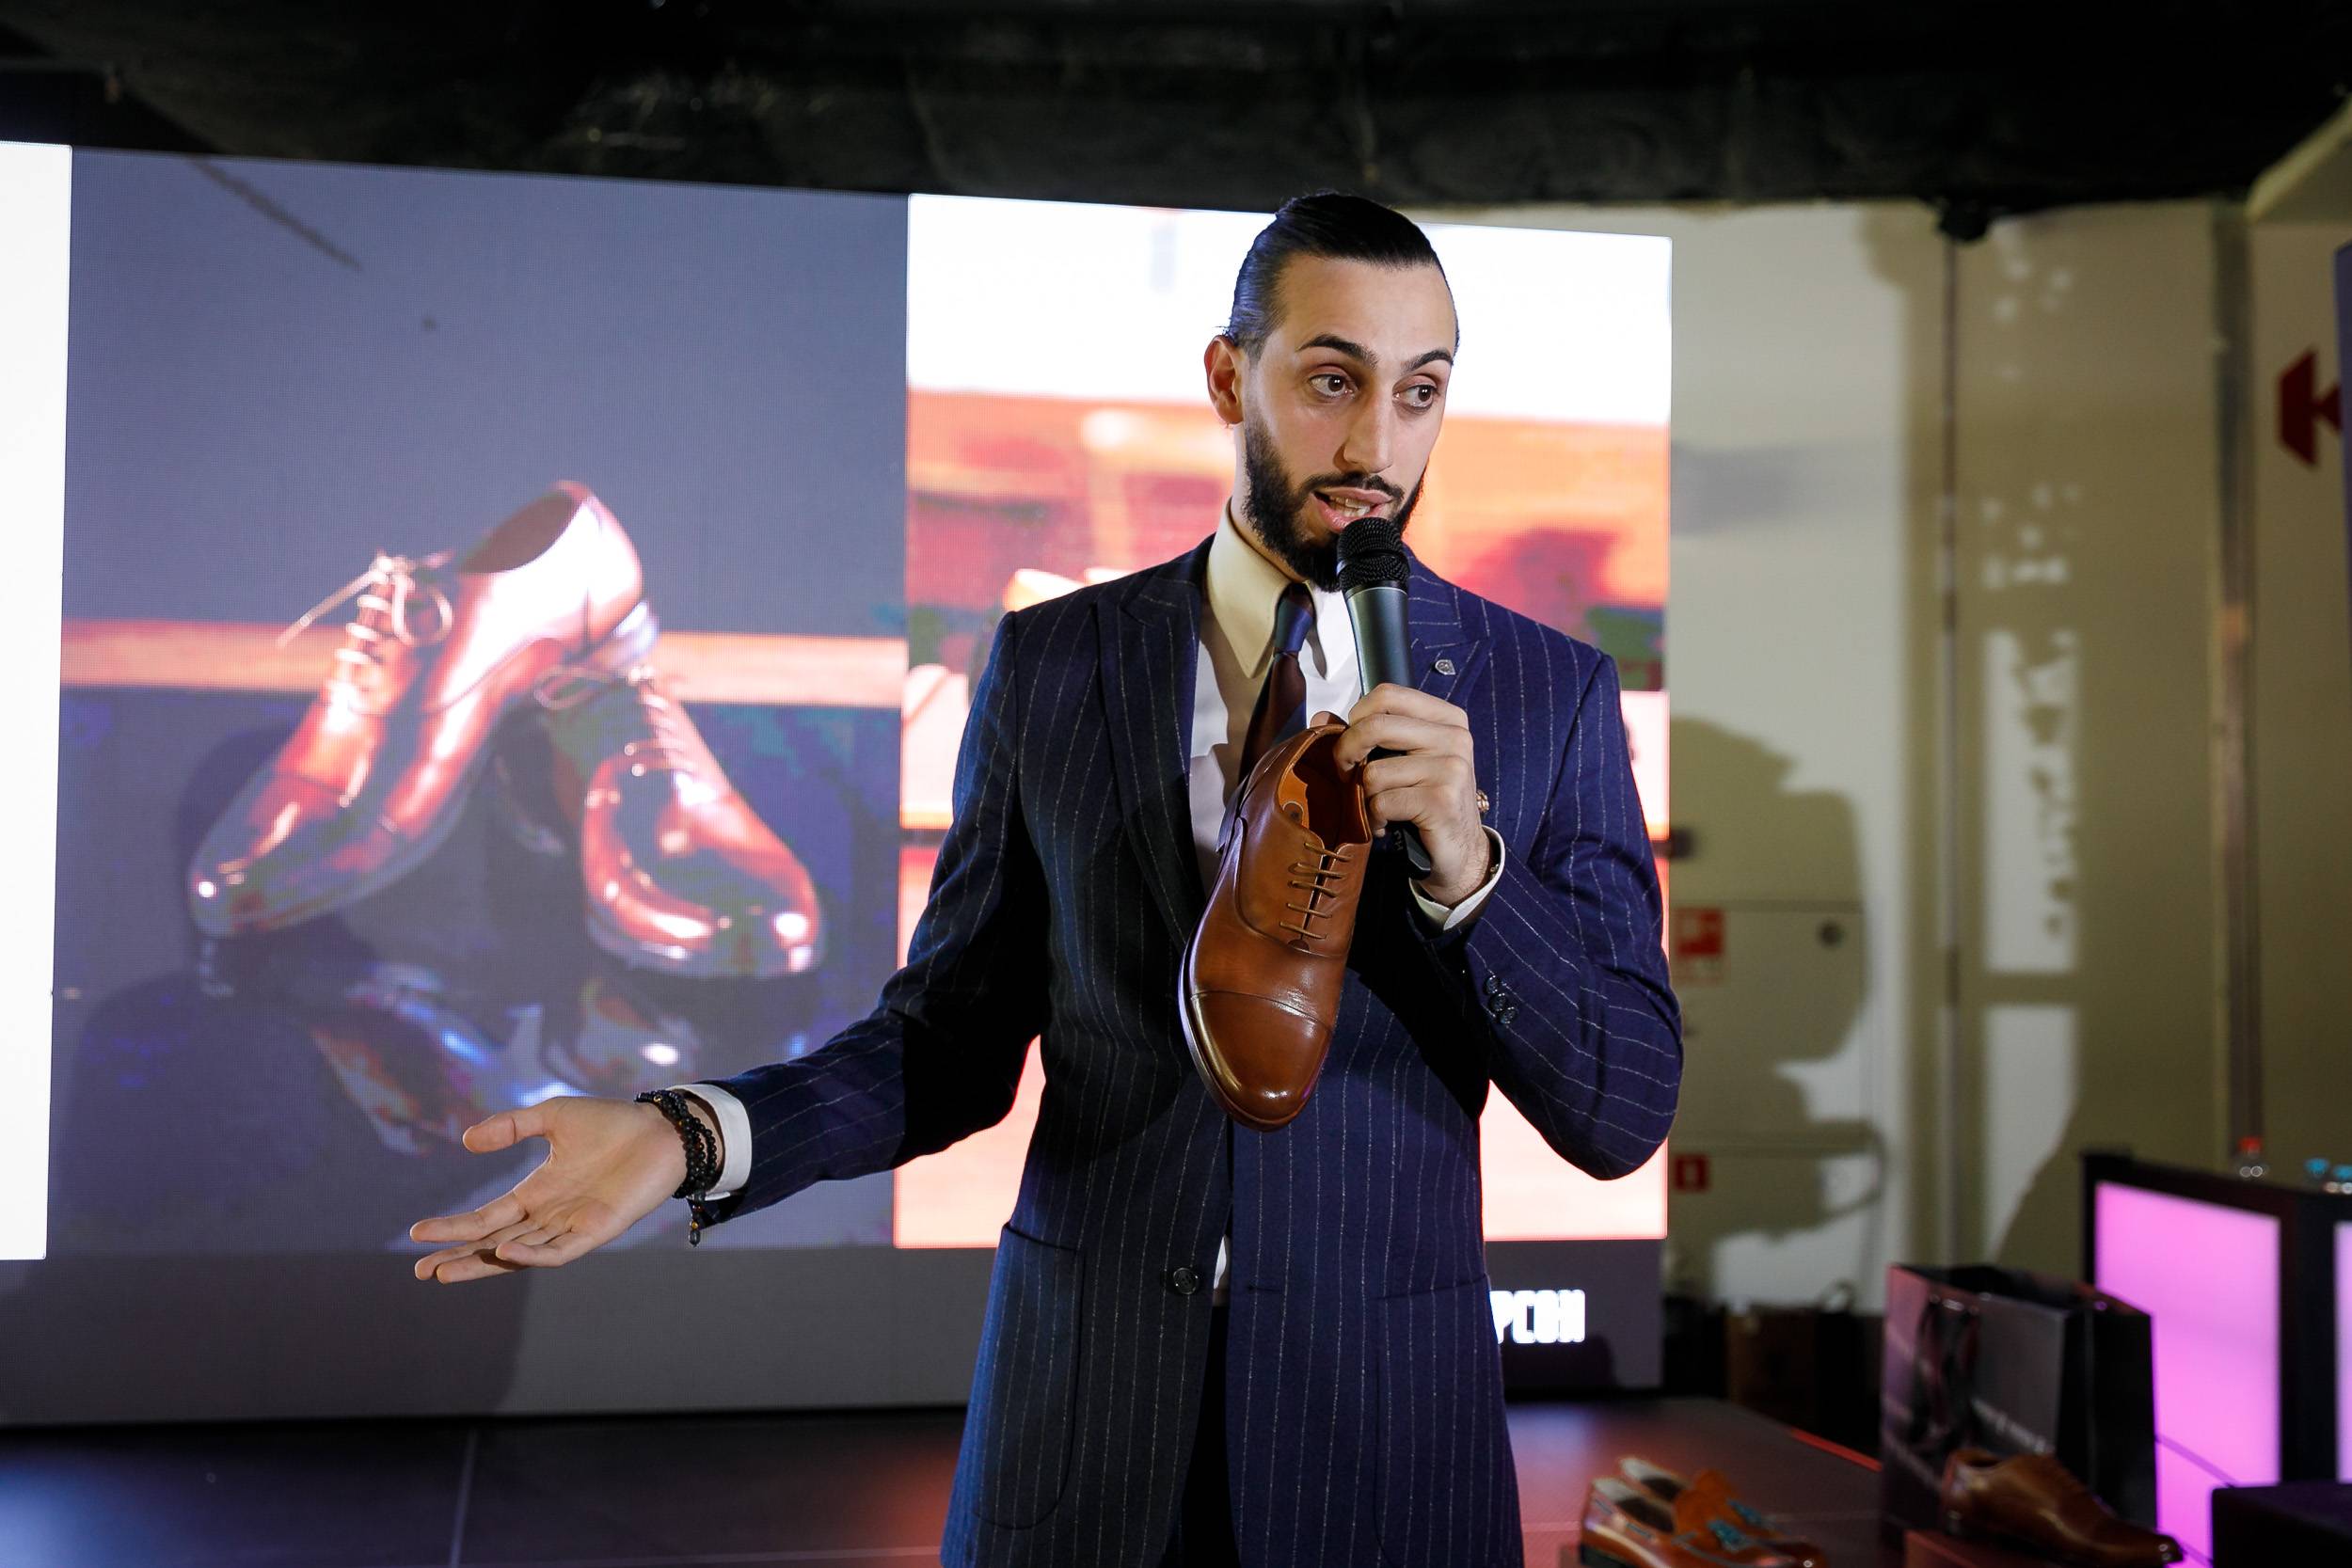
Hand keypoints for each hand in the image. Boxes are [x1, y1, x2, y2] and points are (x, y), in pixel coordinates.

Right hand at [408, 1095, 697, 1282]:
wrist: (661, 1130)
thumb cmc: (612, 1123)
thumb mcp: (553, 1116)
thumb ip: (512, 1126)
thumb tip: (467, 1141)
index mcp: (537, 1192)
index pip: (487, 1217)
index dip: (454, 1228)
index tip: (417, 1234)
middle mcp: (550, 1215)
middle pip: (495, 1243)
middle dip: (459, 1258)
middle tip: (421, 1272)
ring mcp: (572, 1226)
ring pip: (520, 1253)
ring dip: (484, 1263)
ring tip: (446, 1272)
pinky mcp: (597, 1231)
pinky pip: (559, 1250)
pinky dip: (532, 1254)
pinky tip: (505, 1251)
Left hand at [1322, 683, 1487, 905]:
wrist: (1461, 850)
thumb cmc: (1427, 800)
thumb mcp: (1402, 760)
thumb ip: (1366, 735)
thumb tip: (1320, 717)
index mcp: (1447, 718)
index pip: (1387, 694)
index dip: (1357, 716)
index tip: (1353, 743)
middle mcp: (1454, 737)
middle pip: (1374, 726)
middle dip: (1346, 753)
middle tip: (1346, 775)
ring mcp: (1451, 768)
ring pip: (1374, 772)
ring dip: (1365, 796)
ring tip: (1378, 807)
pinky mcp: (1442, 801)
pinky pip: (1382, 802)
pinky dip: (1374, 818)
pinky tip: (1385, 824)